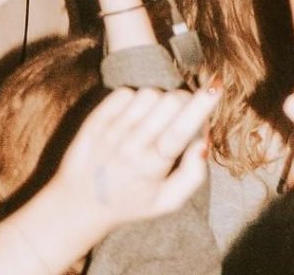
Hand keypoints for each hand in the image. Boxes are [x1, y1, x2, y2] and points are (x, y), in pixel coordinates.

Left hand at [52, 84, 217, 234]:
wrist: (77, 207)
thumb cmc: (131, 201)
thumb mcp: (167, 201)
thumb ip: (193, 175)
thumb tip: (203, 143)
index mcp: (151, 167)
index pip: (180, 131)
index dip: (201, 105)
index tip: (216, 86)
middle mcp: (130, 148)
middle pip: (168, 103)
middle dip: (183, 100)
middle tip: (182, 110)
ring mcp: (110, 133)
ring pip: (147, 95)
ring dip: (158, 100)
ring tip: (153, 117)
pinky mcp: (94, 122)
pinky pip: (123, 93)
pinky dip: (133, 98)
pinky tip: (132, 116)